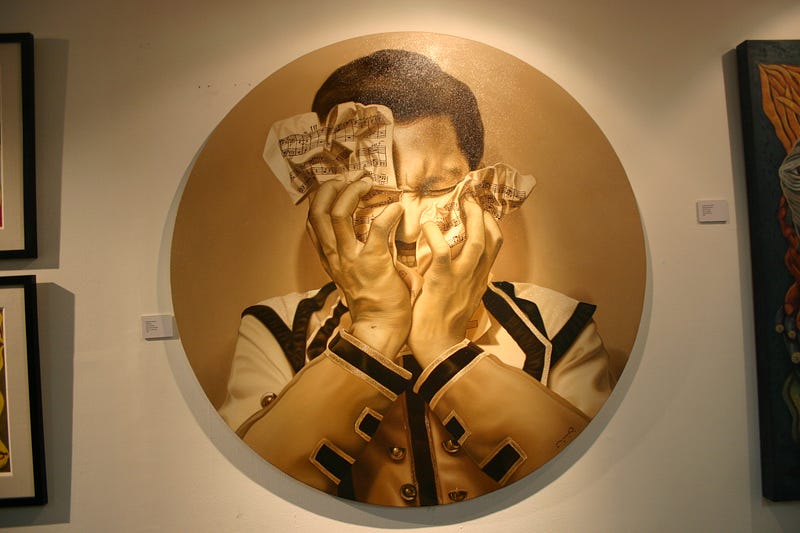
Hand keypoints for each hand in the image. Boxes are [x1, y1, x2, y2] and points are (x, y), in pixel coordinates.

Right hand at [307, 178, 410, 355]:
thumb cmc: (375, 301)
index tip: (341, 183)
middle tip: (353, 177)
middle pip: (317, 211)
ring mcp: (351, 258)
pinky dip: (388, 213)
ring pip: (337, 213)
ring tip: (367, 183)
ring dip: (352, 192)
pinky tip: (398, 208)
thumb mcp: (355, 273)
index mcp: (329, 257)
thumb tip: (370, 228)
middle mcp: (334, 255)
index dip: (323, 195)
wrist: (381, 328)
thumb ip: (355, 251)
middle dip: (332, 186)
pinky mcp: (374, 262)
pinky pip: (377, 227)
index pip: (312, 219)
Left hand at [408, 199, 502, 366]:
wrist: (436, 349)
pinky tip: (426, 225)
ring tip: (462, 204)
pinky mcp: (441, 281)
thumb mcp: (456, 301)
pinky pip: (442, 250)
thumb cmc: (440, 327)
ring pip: (476, 241)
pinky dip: (434, 234)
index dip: (490, 226)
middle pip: (491, 240)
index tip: (481, 212)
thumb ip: (456, 282)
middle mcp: (475, 278)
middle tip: (471, 200)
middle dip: (484, 216)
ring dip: (471, 219)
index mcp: (479, 281)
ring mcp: (461, 279)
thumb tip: (443, 267)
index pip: (494, 248)